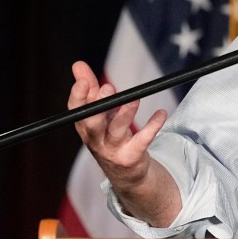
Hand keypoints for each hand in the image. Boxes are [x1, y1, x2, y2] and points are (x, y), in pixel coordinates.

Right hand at [67, 60, 167, 193]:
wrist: (125, 174)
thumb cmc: (109, 136)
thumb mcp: (99, 114)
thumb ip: (91, 89)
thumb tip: (78, 65)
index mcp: (86, 127)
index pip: (76, 112)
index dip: (78, 96)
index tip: (84, 79)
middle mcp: (96, 140)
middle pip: (92, 124)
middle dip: (98, 107)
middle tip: (107, 88)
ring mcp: (113, 150)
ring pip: (117, 131)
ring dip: (125, 114)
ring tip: (134, 98)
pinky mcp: (132, 156)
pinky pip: (142, 140)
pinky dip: (152, 126)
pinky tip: (161, 113)